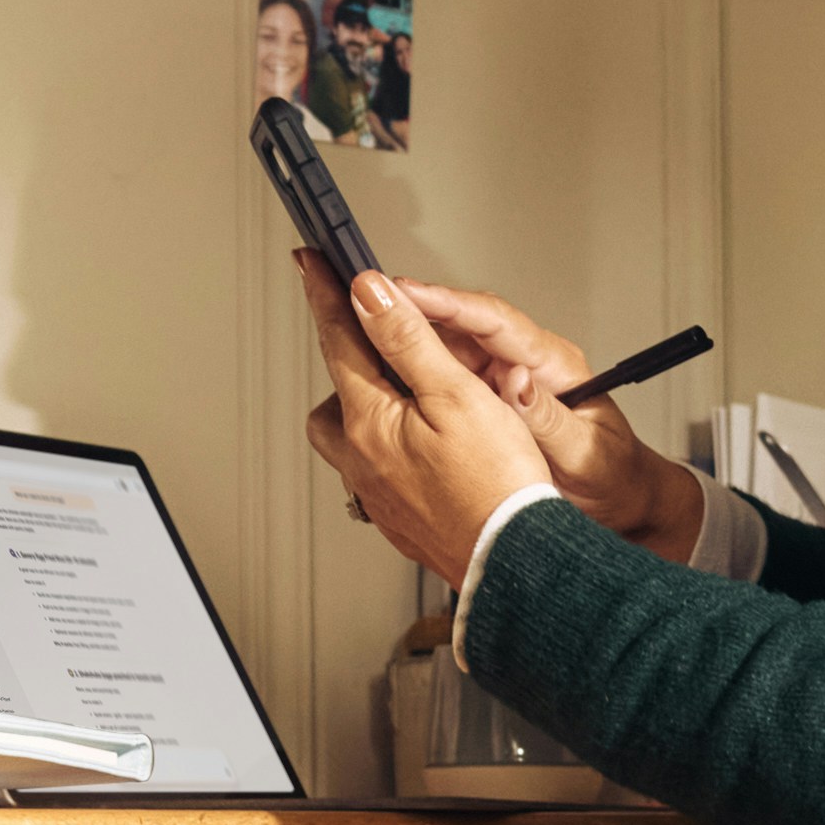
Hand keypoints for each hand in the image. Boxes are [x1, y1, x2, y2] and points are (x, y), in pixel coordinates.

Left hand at [300, 264, 567, 588]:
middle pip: (334, 398)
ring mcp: (376, 495)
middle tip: (381, 347)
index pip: (339, 339)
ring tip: (412, 405)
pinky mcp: (396, 521)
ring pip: (350, 442)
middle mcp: (360, 461)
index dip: (327, 293)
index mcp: (369, 422)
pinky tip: (427, 456)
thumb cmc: (496, 486)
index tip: (310, 262)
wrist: (514, 562)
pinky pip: (375, 475)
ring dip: (369, 416)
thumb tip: (370, 292)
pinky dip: (391, 454)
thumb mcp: (456, 394)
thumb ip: (407, 339)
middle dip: (350, 367)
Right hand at [354, 273, 718, 559]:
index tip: (404, 293)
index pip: (493, 319)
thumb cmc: (613, 476)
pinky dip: (409, 380)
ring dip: (403, 342)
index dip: (446, 303)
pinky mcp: (487, 408)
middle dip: (409, 311)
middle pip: (457, 327)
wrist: (620, 507)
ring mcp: (501, 386)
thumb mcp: (586, 452)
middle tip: (360, 298)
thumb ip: (549, 418)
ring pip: (442, 353)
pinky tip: (377, 382)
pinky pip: (441, 384)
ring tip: (355, 331)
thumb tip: (519, 382)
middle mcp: (524, 367)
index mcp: (553, 365)